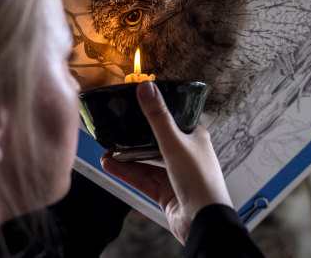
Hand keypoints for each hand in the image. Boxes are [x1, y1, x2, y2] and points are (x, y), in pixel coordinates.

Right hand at [100, 81, 231, 243]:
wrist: (204, 222)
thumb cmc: (200, 181)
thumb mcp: (174, 143)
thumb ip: (157, 117)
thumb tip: (146, 88)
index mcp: (195, 138)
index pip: (173, 120)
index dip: (154, 114)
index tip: (134, 107)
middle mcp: (186, 155)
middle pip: (155, 142)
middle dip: (133, 139)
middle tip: (115, 132)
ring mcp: (175, 175)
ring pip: (146, 162)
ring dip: (126, 158)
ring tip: (106, 151)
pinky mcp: (166, 193)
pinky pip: (142, 179)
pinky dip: (126, 173)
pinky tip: (111, 166)